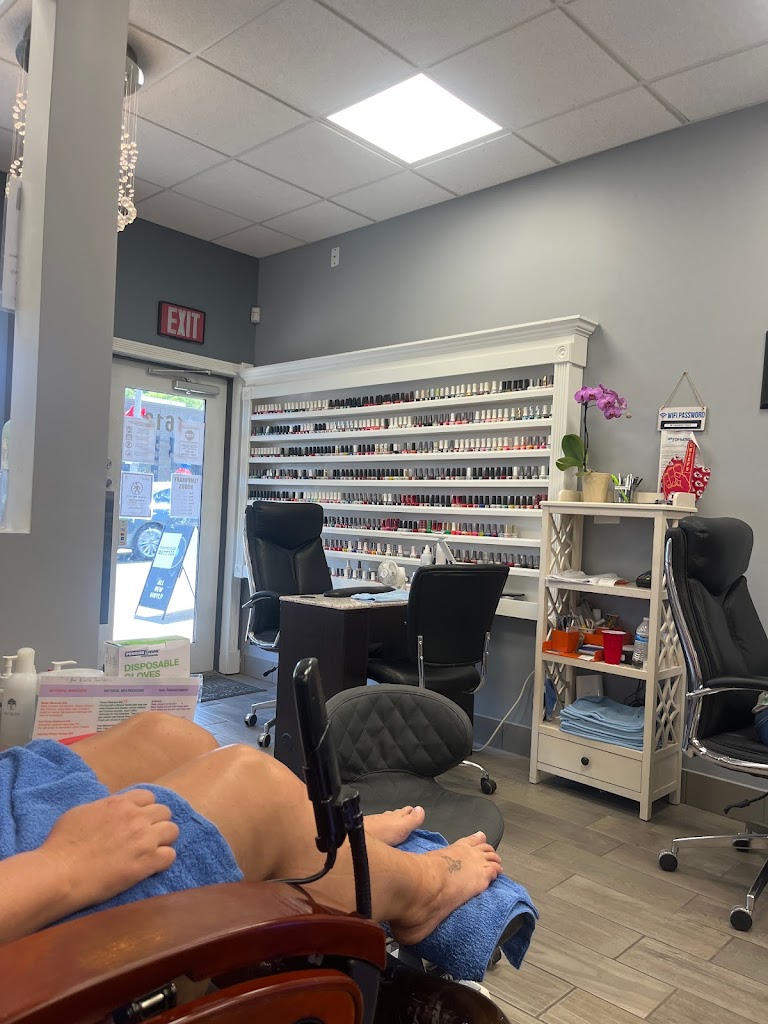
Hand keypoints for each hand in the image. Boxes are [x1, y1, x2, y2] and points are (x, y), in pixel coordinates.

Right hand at [37, 790, 178, 911]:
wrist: (61, 873)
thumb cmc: (62, 844)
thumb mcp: (81, 812)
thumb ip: (102, 808)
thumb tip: (110, 810)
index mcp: (120, 803)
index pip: (148, 797)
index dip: (144, 809)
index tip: (137, 821)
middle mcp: (136, 818)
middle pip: (164, 812)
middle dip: (156, 823)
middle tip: (145, 837)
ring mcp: (144, 840)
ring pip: (172, 831)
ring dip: (164, 840)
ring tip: (152, 851)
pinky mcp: (147, 863)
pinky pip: (170, 856)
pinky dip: (163, 860)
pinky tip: (151, 867)